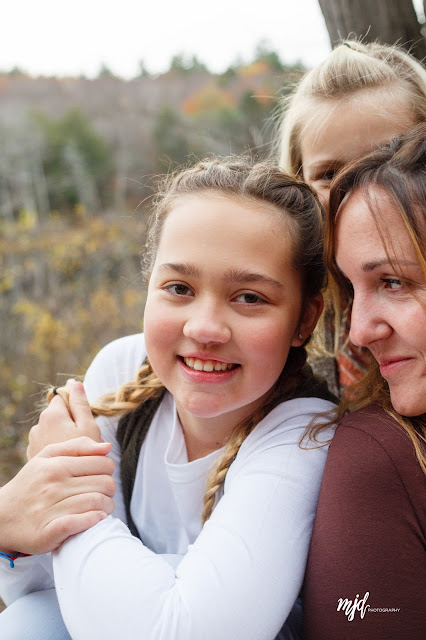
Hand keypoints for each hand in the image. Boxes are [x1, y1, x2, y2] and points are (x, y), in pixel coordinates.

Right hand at [0, 437, 114, 554]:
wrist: (1, 517)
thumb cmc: (31, 484)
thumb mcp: (47, 457)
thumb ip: (77, 446)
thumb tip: (107, 446)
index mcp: (56, 465)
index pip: (103, 463)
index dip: (109, 470)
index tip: (102, 476)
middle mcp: (53, 486)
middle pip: (104, 483)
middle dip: (110, 489)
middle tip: (104, 494)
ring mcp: (51, 509)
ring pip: (97, 502)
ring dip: (107, 506)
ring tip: (103, 508)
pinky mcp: (49, 532)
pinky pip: (81, 523)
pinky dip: (94, 520)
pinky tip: (96, 519)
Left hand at [27, 380, 101, 459]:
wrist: (64, 490)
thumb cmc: (83, 456)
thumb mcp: (89, 427)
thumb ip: (81, 404)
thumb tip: (74, 384)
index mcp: (52, 414)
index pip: (63, 396)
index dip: (76, 403)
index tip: (86, 417)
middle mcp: (39, 424)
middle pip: (57, 413)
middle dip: (70, 419)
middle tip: (86, 436)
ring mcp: (34, 440)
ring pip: (52, 428)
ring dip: (63, 433)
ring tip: (77, 450)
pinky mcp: (34, 453)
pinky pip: (47, 442)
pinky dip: (57, 444)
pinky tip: (67, 458)